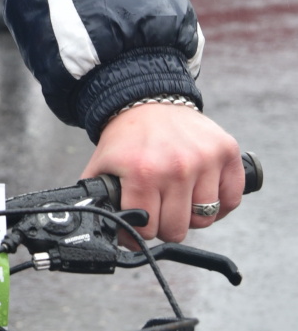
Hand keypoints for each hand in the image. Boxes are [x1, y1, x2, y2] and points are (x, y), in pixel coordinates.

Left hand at [81, 103, 244, 243]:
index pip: (148, 229)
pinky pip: (231, 200)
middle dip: (165, 225)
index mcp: (143, 172)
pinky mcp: (227, 152)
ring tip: (180, 199)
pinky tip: (203, 193)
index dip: (141, 230)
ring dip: (192, 215)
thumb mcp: (102, 165)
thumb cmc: (127, 138)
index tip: (140, 222)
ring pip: (205, 218)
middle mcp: (177, 167)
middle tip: (160, 209)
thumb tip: (98, 231)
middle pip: (178, 229)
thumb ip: (99, 198)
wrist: (148, 99)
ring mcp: (205, 159)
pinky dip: (220, 204)